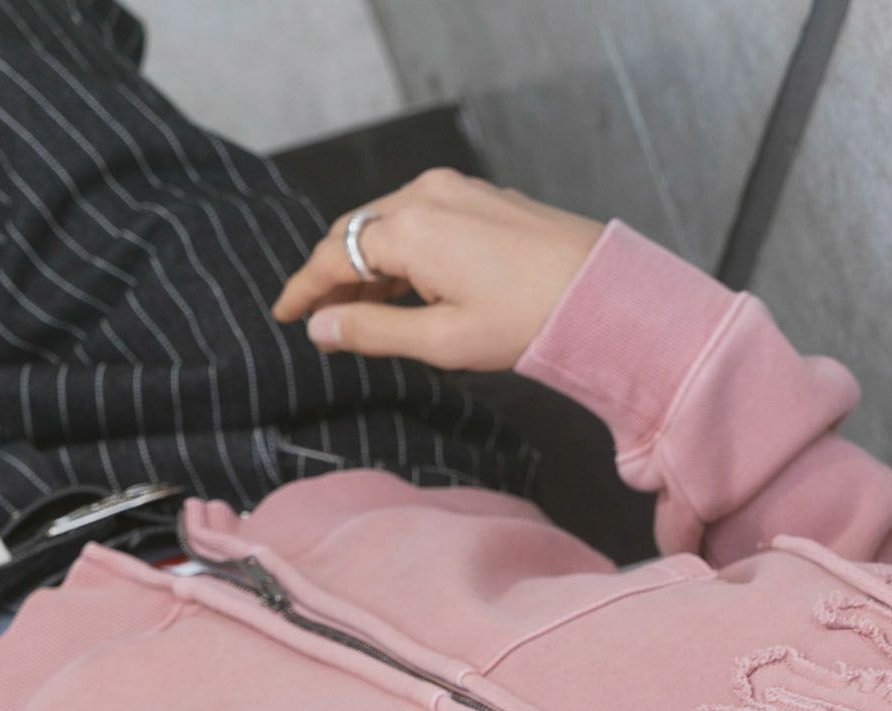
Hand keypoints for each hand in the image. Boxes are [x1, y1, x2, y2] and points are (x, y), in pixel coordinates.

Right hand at [270, 167, 606, 370]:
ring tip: (365, 311)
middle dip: (335, 273)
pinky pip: (423, 218)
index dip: (305, 288)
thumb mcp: (442, 341)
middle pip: (356, 231)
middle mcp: (427, 194)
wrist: (604, 294)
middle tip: (321, 317)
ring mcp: (458, 189)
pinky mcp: (484, 197)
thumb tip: (322, 327)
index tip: (287, 314)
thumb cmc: (530, 322)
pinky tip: (410, 287)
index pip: (334, 255)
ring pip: (390, 223)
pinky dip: (405, 251)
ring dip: (371, 264)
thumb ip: (373, 330)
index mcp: (409, 228)